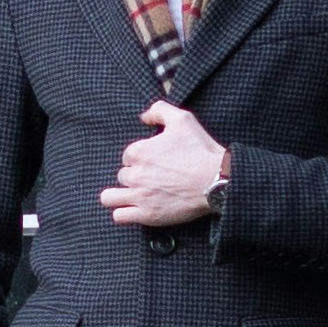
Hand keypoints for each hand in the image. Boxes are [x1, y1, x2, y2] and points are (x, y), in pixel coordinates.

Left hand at [101, 101, 229, 227]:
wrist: (217, 179)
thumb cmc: (201, 150)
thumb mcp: (182, 119)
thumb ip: (159, 110)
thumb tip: (143, 116)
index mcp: (139, 152)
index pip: (127, 156)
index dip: (140, 159)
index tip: (154, 163)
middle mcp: (136, 174)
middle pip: (122, 176)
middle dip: (134, 176)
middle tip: (152, 179)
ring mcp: (140, 196)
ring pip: (110, 197)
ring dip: (119, 195)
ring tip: (132, 195)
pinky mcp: (148, 215)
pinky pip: (120, 216)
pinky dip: (123, 213)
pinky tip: (133, 209)